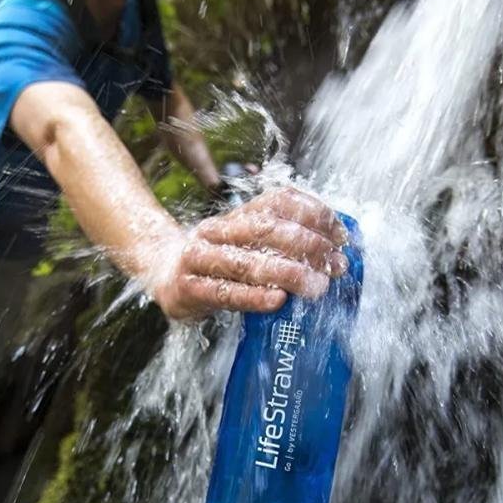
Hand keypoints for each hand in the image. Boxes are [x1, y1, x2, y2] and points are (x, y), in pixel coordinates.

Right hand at [152, 187, 349, 319]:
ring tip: (317, 285)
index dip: (314, 213)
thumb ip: (280, 241)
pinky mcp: (187, 288)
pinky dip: (254, 297)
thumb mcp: (245, 242)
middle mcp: (216, 230)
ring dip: (288, 273)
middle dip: (308, 245)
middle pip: (266, 229)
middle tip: (335, 265)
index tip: (341, 235)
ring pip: (247, 262)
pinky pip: (225, 292)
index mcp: (235, 214)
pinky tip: (278, 301)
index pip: (279, 201)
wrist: (160, 271)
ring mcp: (198, 258)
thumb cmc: (217, 261)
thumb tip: (333, 248)